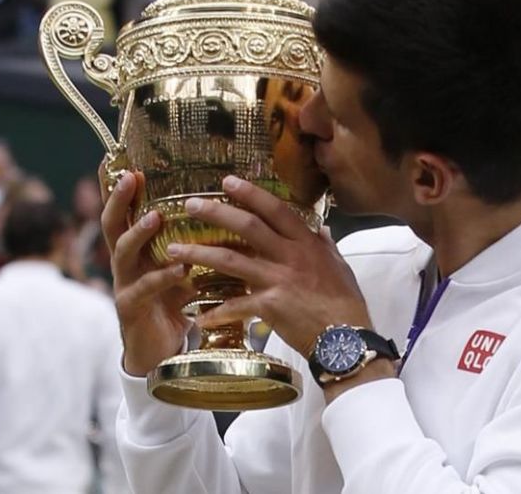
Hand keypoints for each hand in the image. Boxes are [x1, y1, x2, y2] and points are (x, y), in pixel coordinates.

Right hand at [100, 167, 195, 376]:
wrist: (161, 352)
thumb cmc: (175, 305)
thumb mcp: (185, 269)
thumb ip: (198, 246)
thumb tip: (234, 216)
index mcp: (137, 250)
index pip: (125, 212)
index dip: (122, 189)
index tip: (128, 162)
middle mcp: (125, 263)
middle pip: (112, 224)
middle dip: (119, 200)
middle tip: (130, 178)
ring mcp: (124, 285)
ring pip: (122, 253)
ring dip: (138, 233)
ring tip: (155, 217)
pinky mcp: (130, 309)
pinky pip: (142, 289)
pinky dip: (162, 277)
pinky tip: (179, 269)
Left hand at [166, 176, 371, 358]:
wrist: (346, 339)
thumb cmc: (346, 302)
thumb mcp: (340, 266)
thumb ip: (325, 246)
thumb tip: (321, 230)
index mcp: (306, 243)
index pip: (275, 209)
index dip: (250, 193)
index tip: (227, 181)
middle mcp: (290, 256)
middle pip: (247, 226)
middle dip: (216, 212)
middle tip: (190, 205)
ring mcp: (278, 280)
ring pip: (231, 260)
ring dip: (200, 253)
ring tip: (174, 249)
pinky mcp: (270, 306)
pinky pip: (236, 306)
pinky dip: (216, 312)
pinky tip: (200, 316)